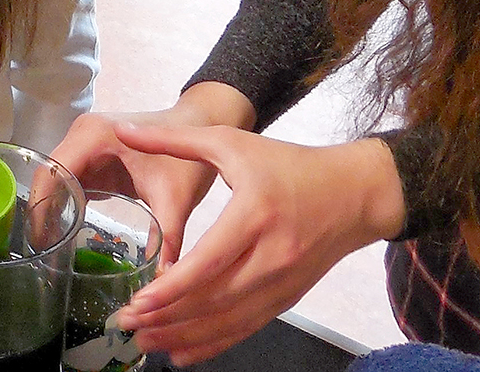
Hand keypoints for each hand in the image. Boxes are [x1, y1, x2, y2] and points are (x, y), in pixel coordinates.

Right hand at [51, 83, 255, 267]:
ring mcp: (85, 142)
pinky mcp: (93, 155)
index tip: (43, 245)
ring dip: (52, 209)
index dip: (43, 207)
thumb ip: (167, 238)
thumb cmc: (189, 157)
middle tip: (45, 254)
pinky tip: (68, 234)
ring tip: (51, 250)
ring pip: (55, 178)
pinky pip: (70, 180)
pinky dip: (67, 204)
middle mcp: (82, 133)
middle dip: (44, 212)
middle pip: (48, 175)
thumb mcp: (176, 198)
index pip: (52, 172)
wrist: (204, 128)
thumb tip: (163, 282)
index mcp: (94, 136)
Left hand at [111, 125, 405, 365]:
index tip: (140, 301)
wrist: (354, 194)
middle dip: (168, 317)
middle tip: (127, 324)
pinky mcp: (287, 297)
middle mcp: (272, 255)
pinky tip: (182, 352)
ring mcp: (282, 282)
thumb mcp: (231, 141)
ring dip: (185, 335)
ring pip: (229, 320)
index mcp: (255, 215)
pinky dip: (214, 343)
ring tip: (145, 341)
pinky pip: (247, 327)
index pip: (211, 261)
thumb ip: (174, 139)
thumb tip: (125, 130)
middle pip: (215, 298)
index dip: (174, 286)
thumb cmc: (289, 164)